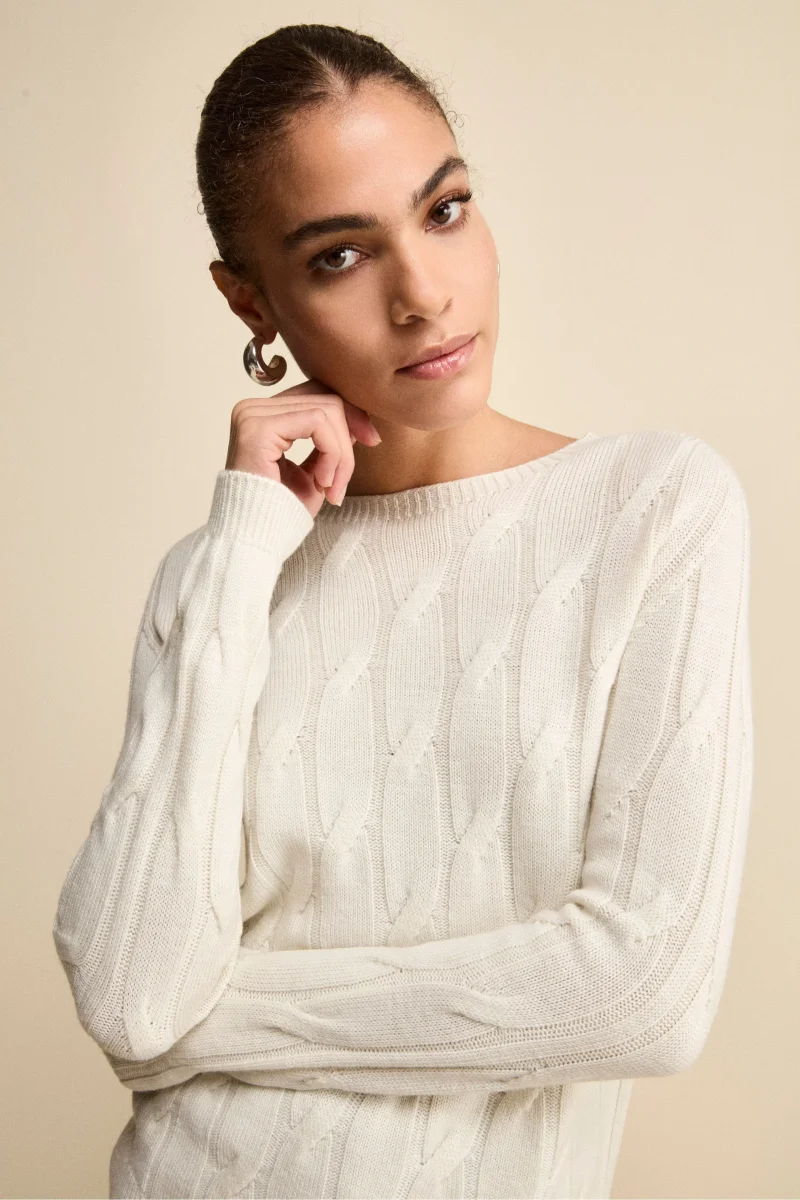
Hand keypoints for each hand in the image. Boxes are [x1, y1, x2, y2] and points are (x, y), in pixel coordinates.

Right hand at [224, 379, 381, 516]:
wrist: (255, 539)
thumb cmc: (281, 512)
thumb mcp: (315, 469)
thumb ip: (330, 441)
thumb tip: (356, 419)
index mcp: (263, 415)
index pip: (317, 395)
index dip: (350, 414)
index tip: (372, 441)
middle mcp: (253, 408)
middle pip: (325, 398)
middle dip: (350, 436)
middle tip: (343, 481)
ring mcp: (253, 414)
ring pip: (326, 410)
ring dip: (341, 454)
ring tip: (331, 488)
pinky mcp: (259, 427)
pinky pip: (317, 423)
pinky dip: (332, 453)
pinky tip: (322, 482)